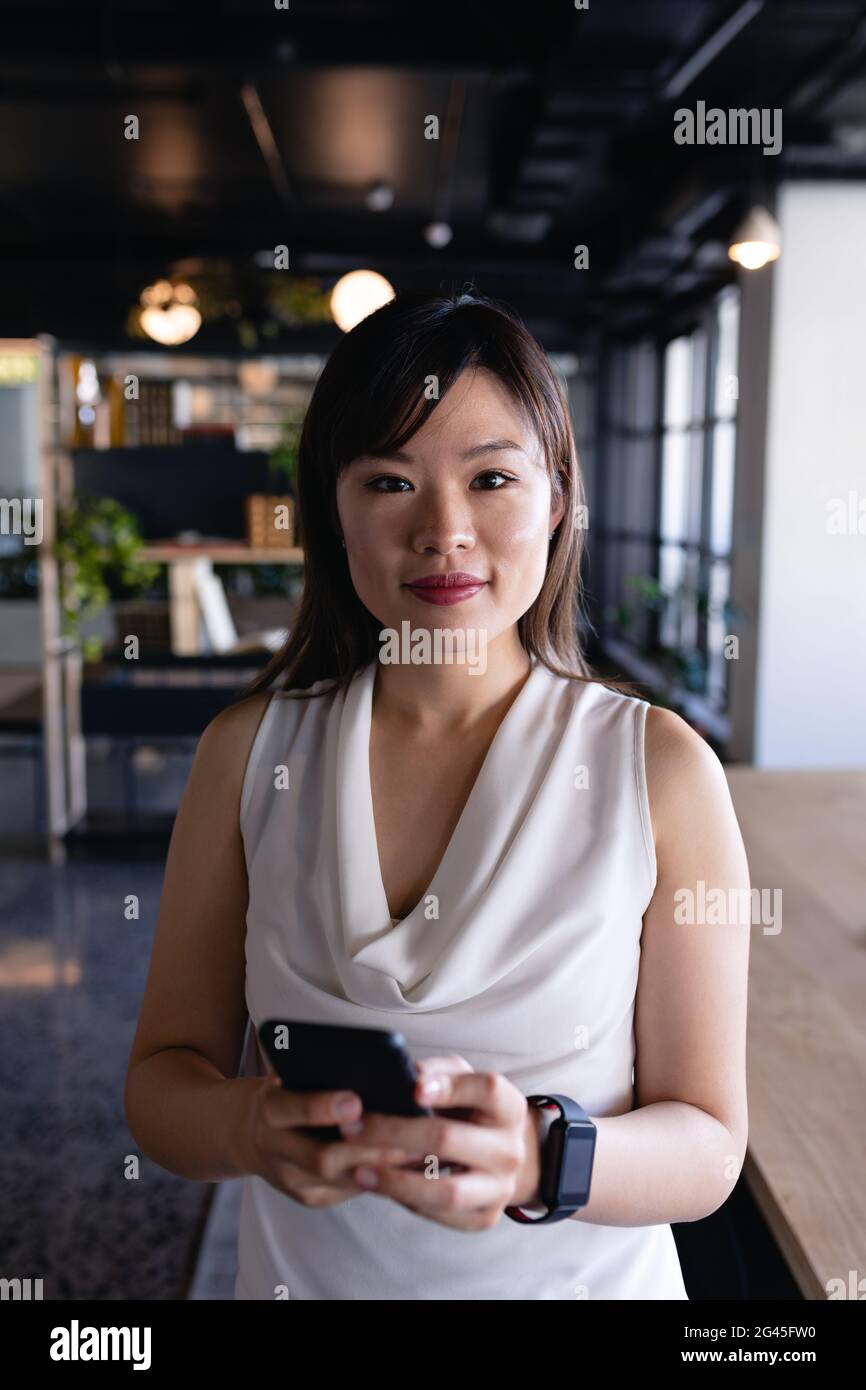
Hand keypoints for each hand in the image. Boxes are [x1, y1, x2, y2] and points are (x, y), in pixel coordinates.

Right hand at [236, 1075, 415, 1207]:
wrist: (248, 1133)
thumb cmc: (286, 1089)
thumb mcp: (290, 1072)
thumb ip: (319, 1071)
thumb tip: (372, 1065)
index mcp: (269, 1108)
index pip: (291, 1108)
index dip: (322, 1107)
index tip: (356, 1100)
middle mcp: (274, 1149)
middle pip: (323, 1157)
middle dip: (368, 1147)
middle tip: (410, 1133)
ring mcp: (291, 1180)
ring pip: (342, 1180)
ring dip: (384, 1166)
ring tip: (422, 1149)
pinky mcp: (310, 1197)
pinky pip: (350, 1191)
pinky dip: (381, 1177)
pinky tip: (409, 1164)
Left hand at [338, 1054, 544, 1230]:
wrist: (502, 1156)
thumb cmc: (471, 1109)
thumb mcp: (463, 1080)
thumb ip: (440, 1071)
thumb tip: (407, 1073)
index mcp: (509, 1107)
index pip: (487, 1090)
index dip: (450, 1087)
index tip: (412, 1087)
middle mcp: (510, 1150)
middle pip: (450, 1140)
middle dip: (395, 1132)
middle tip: (354, 1127)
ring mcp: (500, 1189)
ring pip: (447, 1191)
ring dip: (396, 1181)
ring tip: (359, 1170)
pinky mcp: (484, 1217)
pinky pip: (440, 1214)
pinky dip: (406, 1200)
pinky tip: (379, 1185)